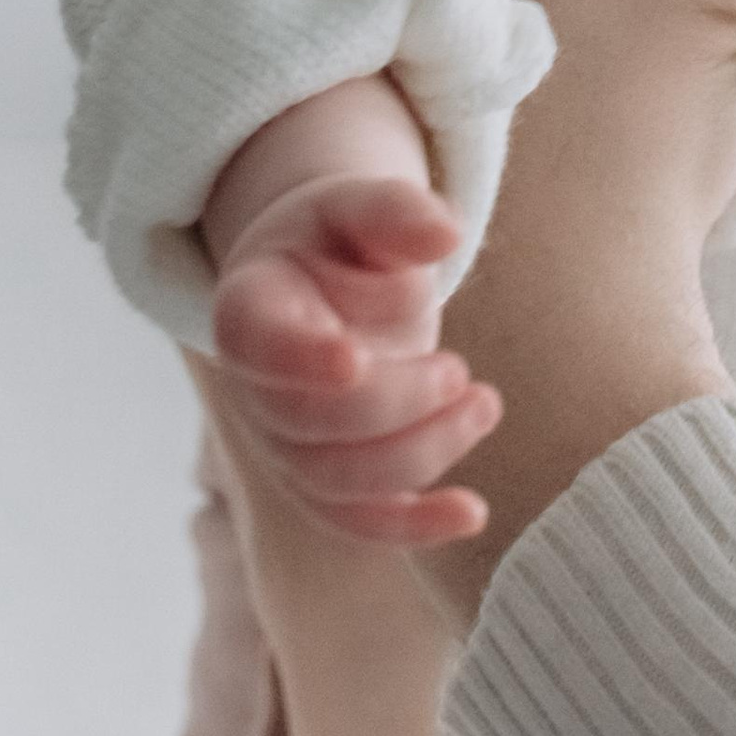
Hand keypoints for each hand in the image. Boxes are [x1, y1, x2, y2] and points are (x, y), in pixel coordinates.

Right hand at [207, 173, 500, 546]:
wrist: (325, 287)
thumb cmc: (342, 245)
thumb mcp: (362, 210)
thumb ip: (397, 214)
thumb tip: (447, 233)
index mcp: (251, 308)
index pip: (258, 344)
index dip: (300, 359)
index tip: (355, 359)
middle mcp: (254, 388)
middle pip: (308, 421)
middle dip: (393, 403)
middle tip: (457, 369)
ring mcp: (285, 444)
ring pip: (338, 480)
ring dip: (423, 451)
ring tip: (484, 402)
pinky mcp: (326, 485)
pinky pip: (361, 521)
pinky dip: (416, 525)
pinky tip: (473, 512)